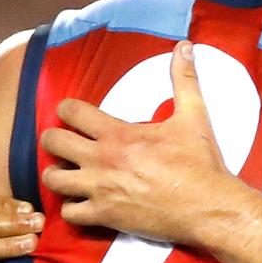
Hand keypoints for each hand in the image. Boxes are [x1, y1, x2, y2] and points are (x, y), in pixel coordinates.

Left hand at [41, 41, 235, 244]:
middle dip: (54, 139)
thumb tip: (185, 46)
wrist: (208, 206)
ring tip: (68, 172)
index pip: (71, 112)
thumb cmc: (200, 163)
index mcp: (119, 134)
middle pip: (53, 142)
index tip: (74, 113)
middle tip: (66, 141)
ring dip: (57, 173)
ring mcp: (100, 190)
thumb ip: (184, 79)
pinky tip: (82, 202)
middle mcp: (102, 160)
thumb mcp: (194, 116)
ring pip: (53, 179)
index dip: (67, 109)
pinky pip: (69, 213)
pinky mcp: (105, 216)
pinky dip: (71, 207)